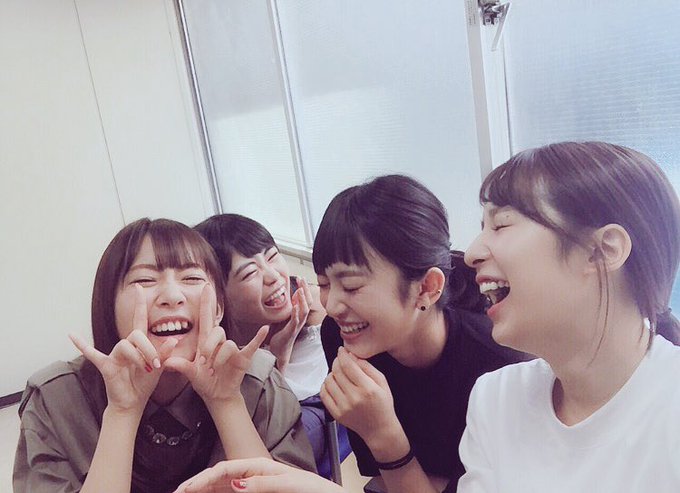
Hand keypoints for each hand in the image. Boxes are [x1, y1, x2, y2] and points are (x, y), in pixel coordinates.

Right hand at [70, 284, 176, 413]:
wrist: (133, 402)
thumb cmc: (145, 382)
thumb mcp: (160, 367)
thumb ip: (165, 353)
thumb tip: (173, 339)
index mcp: (139, 343)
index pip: (140, 319)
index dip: (140, 303)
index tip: (139, 287)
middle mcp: (126, 345)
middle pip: (136, 335)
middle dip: (148, 349)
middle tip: (156, 365)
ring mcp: (114, 354)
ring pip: (124, 345)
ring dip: (138, 357)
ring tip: (146, 369)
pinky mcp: (106, 365)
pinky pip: (91, 353)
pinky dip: (82, 345)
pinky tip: (72, 335)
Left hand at [164, 284, 268, 407]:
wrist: (218, 395)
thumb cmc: (204, 382)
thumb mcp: (191, 375)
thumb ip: (182, 367)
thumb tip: (168, 363)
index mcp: (206, 342)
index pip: (206, 318)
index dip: (206, 303)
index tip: (206, 286)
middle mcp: (220, 342)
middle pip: (217, 331)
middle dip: (210, 345)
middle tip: (204, 360)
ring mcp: (232, 349)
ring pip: (228, 344)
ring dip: (221, 357)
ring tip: (215, 369)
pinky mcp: (243, 357)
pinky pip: (252, 345)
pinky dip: (258, 338)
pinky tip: (264, 329)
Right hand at [174, 457, 344, 492]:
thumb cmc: (312, 488)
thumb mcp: (288, 483)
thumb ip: (262, 483)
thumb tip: (234, 484)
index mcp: (258, 466)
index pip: (223, 470)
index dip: (202, 479)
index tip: (185, 489)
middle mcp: (252, 476)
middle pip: (217, 479)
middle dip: (197, 485)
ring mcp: (253, 487)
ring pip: (221, 488)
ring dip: (204, 491)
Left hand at [268, 278, 311, 371]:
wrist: (279, 349)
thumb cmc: (282, 332)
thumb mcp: (286, 316)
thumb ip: (291, 306)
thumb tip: (293, 294)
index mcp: (299, 314)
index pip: (305, 299)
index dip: (304, 288)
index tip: (301, 278)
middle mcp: (301, 319)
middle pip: (308, 302)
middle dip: (305, 290)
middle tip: (302, 280)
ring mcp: (297, 325)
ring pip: (304, 311)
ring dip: (302, 300)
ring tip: (300, 290)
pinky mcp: (291, 331)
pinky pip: (295, 321)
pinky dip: (295, 313)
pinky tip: (294, 306)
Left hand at [321, 347, 402, 451]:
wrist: (379, 430)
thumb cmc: (383, 405)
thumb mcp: (382, 382)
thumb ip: (367, 367)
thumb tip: (352, 356)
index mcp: (367, 388)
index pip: (348, 366)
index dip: (343, 355)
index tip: (342, 350)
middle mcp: (354, 398)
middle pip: (337, 371)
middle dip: (337, 361)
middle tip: (340, 359)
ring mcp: (343, 407)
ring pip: (328, 381)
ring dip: (332, 373)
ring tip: (339, 373)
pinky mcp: (336, 414)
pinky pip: (324, 394)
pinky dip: (326, 385)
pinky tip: (334, 384)